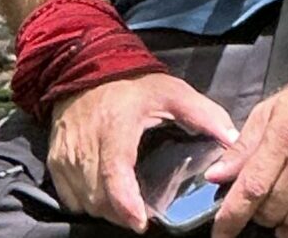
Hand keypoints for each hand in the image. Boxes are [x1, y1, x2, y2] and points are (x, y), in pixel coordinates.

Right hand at [48, 72, 237, 231]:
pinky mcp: (55, 159)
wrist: (84, 66)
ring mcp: (66, 153)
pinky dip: (87, 203)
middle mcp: (86, 143)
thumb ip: (203, 115)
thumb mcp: (171, 92)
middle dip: (122, 213)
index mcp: (116, 126)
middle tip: (142, 212)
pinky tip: (104, 194)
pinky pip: (69, 196)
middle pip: (100, 197)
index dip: (126, 202)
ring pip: (85, 200)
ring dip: (106, 210)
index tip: (140, 222)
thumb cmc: (131, 83)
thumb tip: (232, 140)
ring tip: (126, 203)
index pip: (114, 171)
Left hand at [208, 54, 287, 237]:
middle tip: (255, 204)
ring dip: (280, 225)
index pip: (252, 186)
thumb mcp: (271, 109)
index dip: (233, 215)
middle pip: (273, 209)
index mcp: (283, 136)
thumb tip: (217, 175)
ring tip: (275, 212)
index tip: (221, 232)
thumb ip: (243, 146)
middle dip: (256, 215)